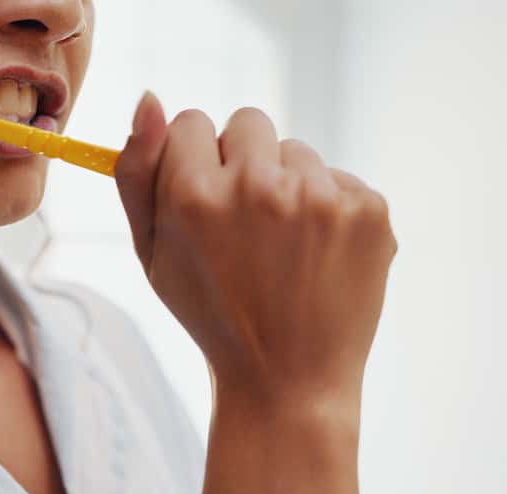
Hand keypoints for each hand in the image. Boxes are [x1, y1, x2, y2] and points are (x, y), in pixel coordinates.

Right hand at [114, 92, 396, 409]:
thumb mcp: (151, 253)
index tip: (204, 200)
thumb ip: (137, 173)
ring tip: (284, 250)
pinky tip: (317, 257)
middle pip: (247, 123)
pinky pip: (338, 178)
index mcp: (195, 195)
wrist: (288, 381)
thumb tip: (150, 99)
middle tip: (246, 227)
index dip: (193, 161)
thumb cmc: (211, 315)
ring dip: (287, 186)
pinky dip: (329, 210)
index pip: (190, 122)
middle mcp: (258, 186)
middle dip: (242, 162)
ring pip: (296, 151)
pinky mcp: (368, 209)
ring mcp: (320, 197)